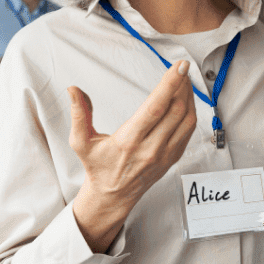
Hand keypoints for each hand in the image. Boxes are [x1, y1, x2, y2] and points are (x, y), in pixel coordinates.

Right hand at [67, 61, 196, 251]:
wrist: (113, 196)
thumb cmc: (98, 166)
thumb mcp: (81, 142)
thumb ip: (79, 114)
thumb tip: (73, 90)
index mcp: (129, 141)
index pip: (155, 108)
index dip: (170, 85)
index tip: (179, 67)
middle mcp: (151, 148)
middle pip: (176, 110)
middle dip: (182, 85)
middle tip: (182, 68)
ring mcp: (165, 154)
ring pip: (187, 119)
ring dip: (189, 96)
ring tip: (184, 79)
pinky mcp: (173, 156)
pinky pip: (188, 130)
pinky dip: (190, 111)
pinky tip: (185, 98)